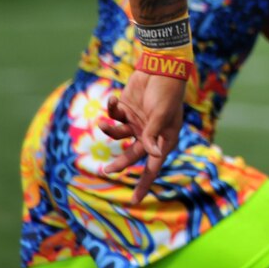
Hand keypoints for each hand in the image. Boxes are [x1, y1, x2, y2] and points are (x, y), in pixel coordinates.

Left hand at [99, 71, 185, 203]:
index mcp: (164, 138)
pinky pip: (114, 117)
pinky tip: (112, 101)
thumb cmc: (165, 91)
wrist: (159, 66)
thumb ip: (153, 134)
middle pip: (132, 155)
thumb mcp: (160, 114)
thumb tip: (152, 155)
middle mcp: (150, 134)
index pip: (153, 166)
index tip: (134, 201)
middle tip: (106, 170)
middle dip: (120, 162)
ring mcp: (138, 122)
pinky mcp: (127, 110)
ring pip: (119, 136)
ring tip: (103, 123)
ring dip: (109, 130)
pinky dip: (110, 110)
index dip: (144, 183)